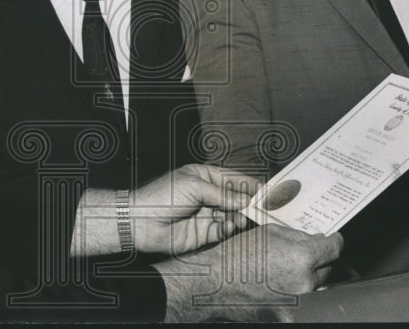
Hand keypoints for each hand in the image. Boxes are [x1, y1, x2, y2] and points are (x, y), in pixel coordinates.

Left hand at [132, 164, 259, 253]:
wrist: (141, 222)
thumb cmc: (163, 196)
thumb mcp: (195, 187)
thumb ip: (223, 194)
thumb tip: (247, 200)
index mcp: (203, 176)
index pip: (232, 178)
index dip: (249, 183)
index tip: (267, 189)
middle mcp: (206, 194)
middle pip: (235, 198)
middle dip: (248, 202)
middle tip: (263, 208)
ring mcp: (205, 214)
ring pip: (231, 215)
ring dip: (239, 217)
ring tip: (242, 218)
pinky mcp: (202, 233)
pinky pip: (222, 230)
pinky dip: (228, 228)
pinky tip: (227, 226)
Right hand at [154, 225, 343, 321]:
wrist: (215, 283)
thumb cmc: (237, 255)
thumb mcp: (270, 232)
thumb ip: (299, 236)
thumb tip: (317, 240)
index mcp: (302, 258)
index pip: (334, 249)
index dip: (335, 241)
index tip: (333, 239)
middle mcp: (304, 283)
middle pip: (329, 268)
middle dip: (320, 258)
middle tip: (309, 251)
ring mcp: (298, 303)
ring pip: (317, 286)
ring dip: (311, 276)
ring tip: (294, 267)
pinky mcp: (289, 314)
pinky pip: (303, 300)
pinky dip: (298, 290)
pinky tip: (284, 281)